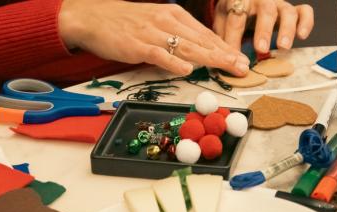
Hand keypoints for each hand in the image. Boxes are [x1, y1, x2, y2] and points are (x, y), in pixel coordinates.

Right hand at [58, 0, 249, 75]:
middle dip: (226, 54)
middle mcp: (167, 22)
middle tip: (244, 67)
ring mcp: (153, 33)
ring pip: (187, 47)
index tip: (241, 60)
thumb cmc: (126, 22)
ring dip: (210, 58)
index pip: (206, 34)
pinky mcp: (137, 45)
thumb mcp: (157, 23)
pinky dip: (173, 62)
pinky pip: (159, 54)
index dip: (226, 48)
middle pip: (202, 40)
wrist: (92, 17)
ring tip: (228, 67)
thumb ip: (178, 36)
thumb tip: (198, 52)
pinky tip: (187, 69)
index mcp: (175, 16)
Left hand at [214, 0, 313, 51]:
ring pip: (287, 12)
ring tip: (283, 47)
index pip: (237, 17)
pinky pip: (305, 12)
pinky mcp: (293, 10)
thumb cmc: (234, 14)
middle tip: (261, 48)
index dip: (234, 37)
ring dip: (286, 30)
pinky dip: (306, 22)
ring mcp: (279, 4)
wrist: (245, 3)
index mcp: (240, 0)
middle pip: (266, 10)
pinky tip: (302, 36)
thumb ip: (223, 37)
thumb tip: (221, 60)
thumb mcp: (223, 22)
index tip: (234, 57)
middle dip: (264, 30)